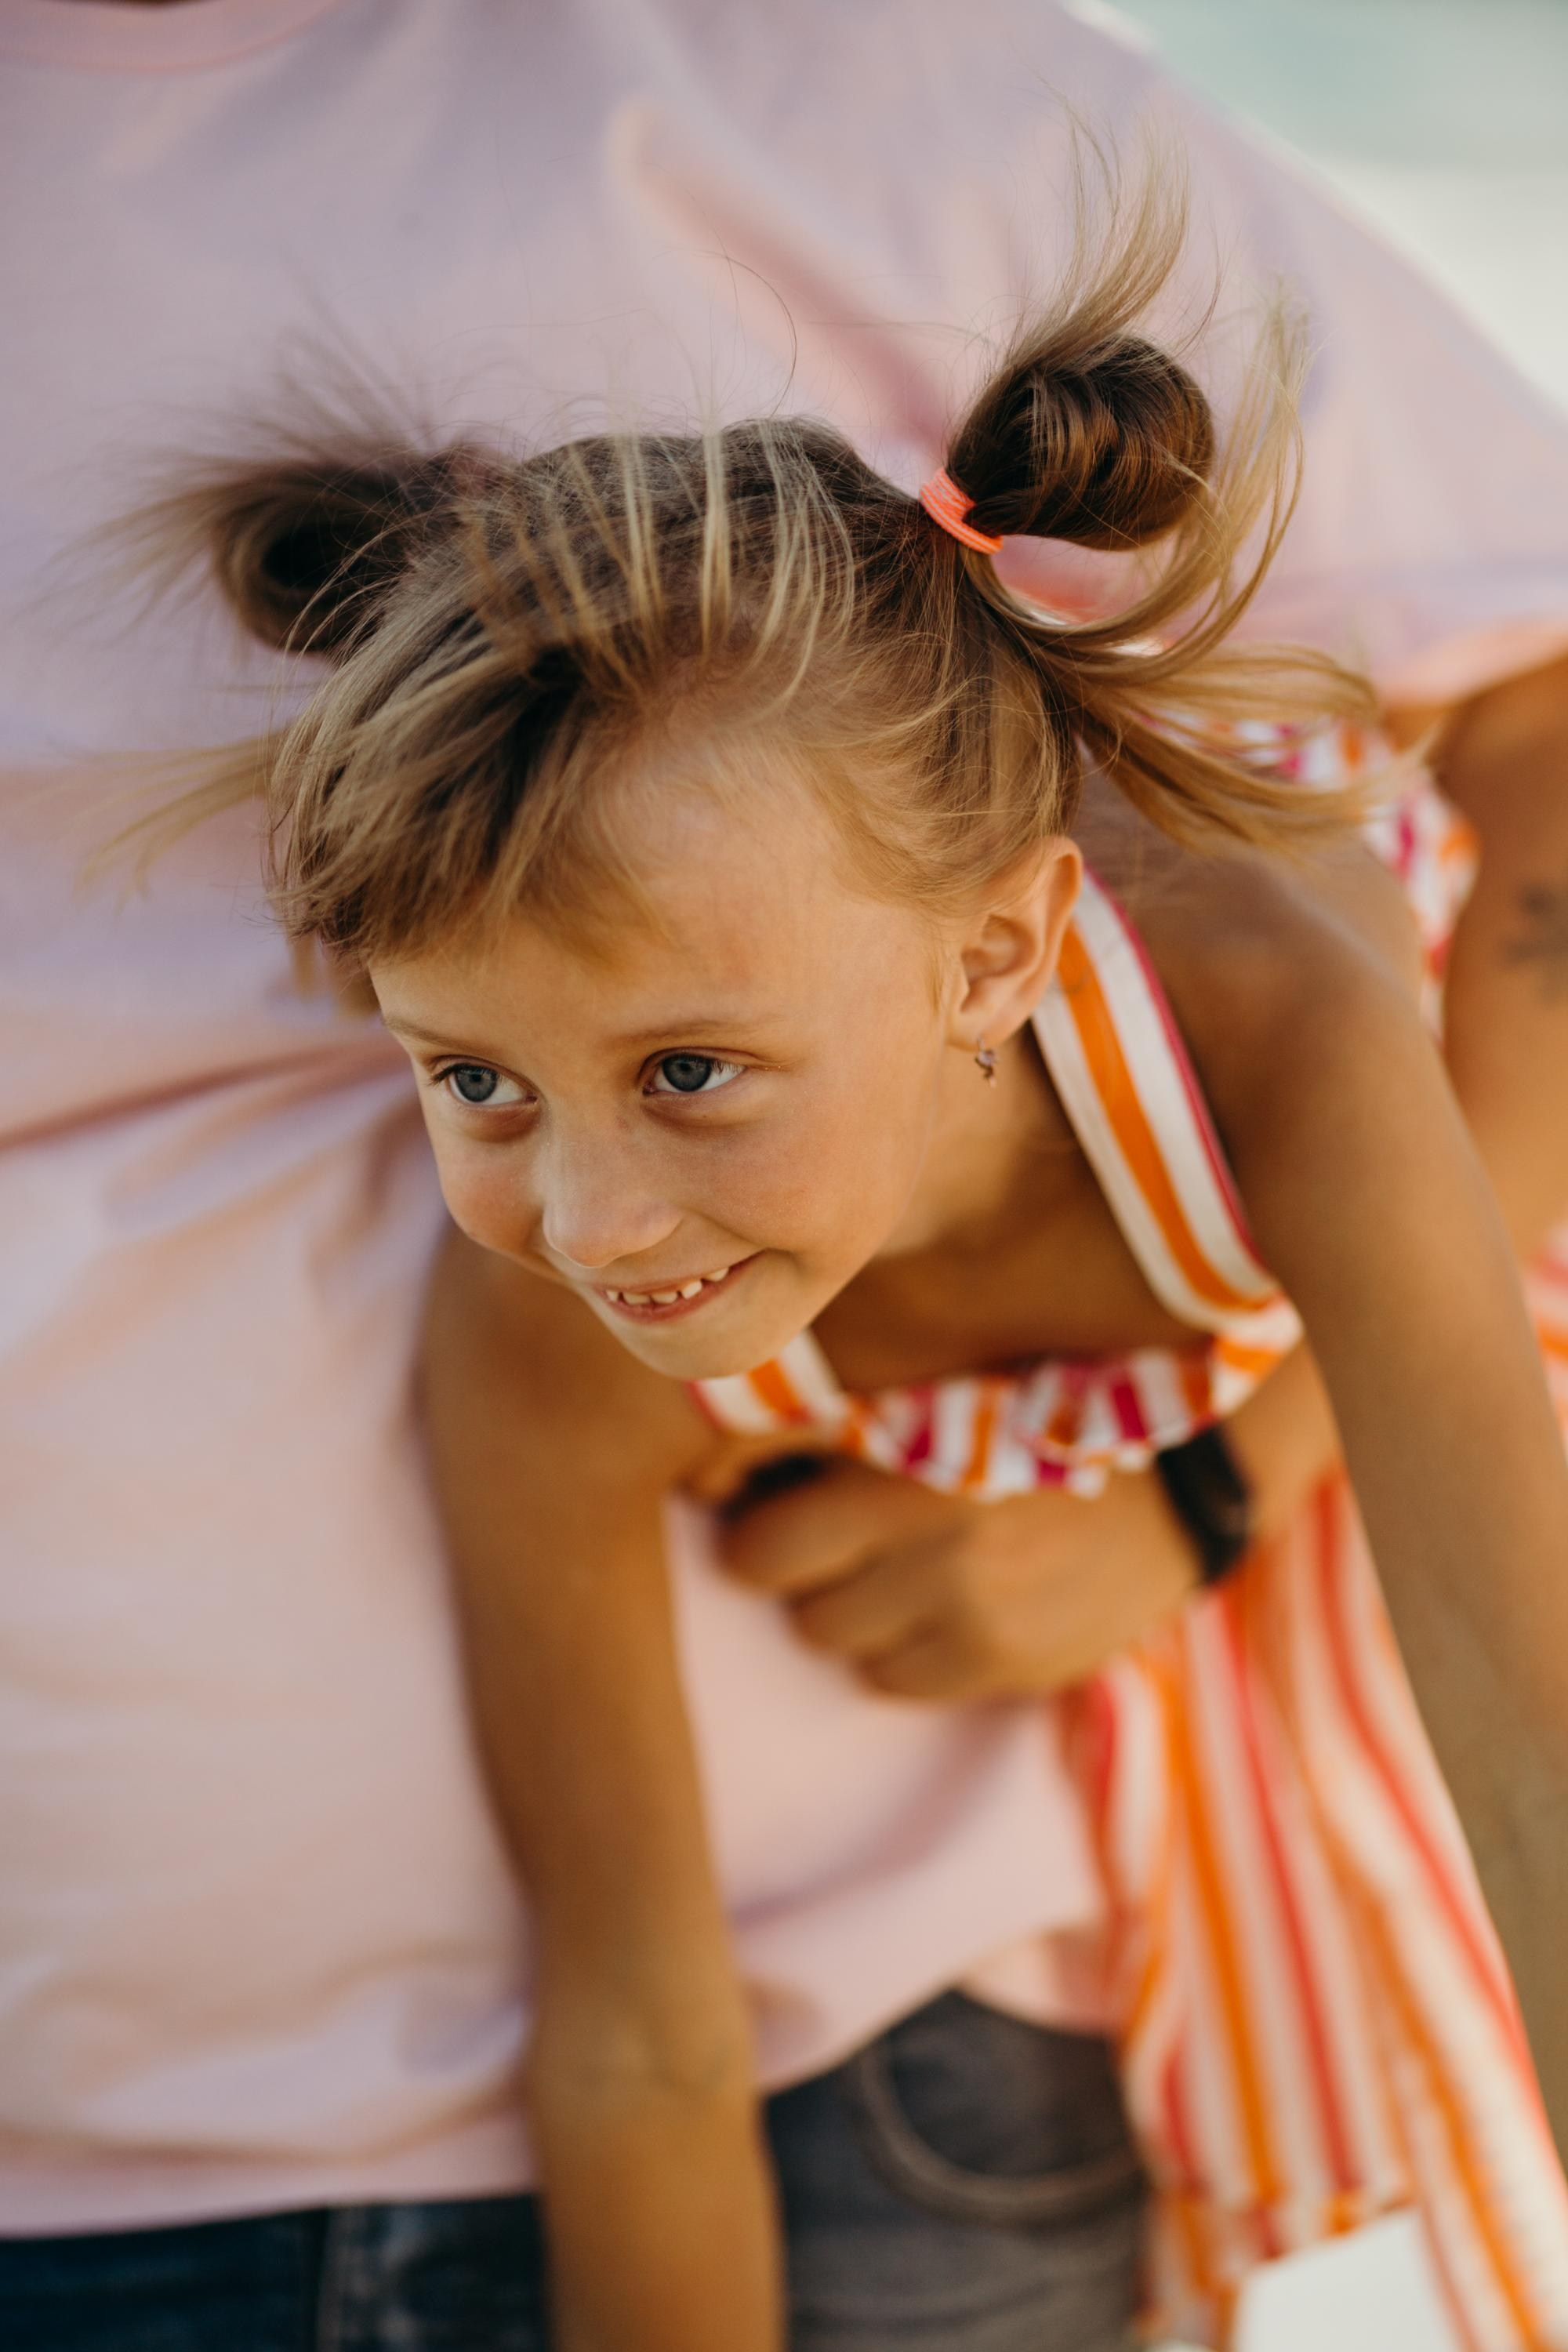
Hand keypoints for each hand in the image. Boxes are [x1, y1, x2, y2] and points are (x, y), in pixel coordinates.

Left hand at [715, 1456, 1198, 1699]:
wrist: (1177, 1480)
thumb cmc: (1026, 1417)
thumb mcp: (932, 1386)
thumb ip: (823, 1421)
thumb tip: (702, 1471)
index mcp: (896, 1437)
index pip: (754, 1532)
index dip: (752, 1518)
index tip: (775, 1500)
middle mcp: (923, 1521)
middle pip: (777, 1585)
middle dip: (792, 1565)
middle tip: (832, 1537)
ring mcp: (964, 1600)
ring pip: (829, 1638)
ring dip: (851, 1606)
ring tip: (904, 1562)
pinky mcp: (1002, 1661)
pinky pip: (893, 1679)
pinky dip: (906, 1650)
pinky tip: (951, 1602)